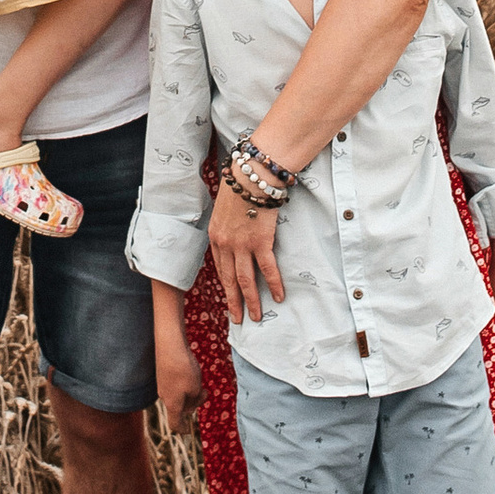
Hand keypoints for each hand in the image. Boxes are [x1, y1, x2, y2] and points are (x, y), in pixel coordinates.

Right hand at [155, 333, 202, 430]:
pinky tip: (191, 370)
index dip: (182, 429)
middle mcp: (164, 396)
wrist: (170, 344)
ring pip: (178, 394)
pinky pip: (175, 383)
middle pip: (179, 407)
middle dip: (193, 404)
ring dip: (191, 391)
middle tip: (204, 393)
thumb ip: (194, 400)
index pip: (175, 423)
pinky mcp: (163, 372)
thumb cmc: (184, 369)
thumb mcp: (195, 389)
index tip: (188, 432)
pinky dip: (185, 382)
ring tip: (200, 379)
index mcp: (172, 404)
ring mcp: (162, 383)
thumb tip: (190, 403)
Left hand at [208, 181, 286, 324]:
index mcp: (215, 235)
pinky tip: (279, 296)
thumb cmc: (241, 184)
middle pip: (229, 279)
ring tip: (256, 316)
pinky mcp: (260, 242)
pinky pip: (267, 269)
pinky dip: (273, 284)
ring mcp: (242, 245)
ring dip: (251, 300)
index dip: (225, 284)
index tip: (230, 297)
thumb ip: (228, 222)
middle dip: (234, 301)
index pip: (219, 266)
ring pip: (245, 280)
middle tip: (238, 319)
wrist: (251, 175)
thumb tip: (236, 229)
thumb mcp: (225, 206)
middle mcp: (225, 244)